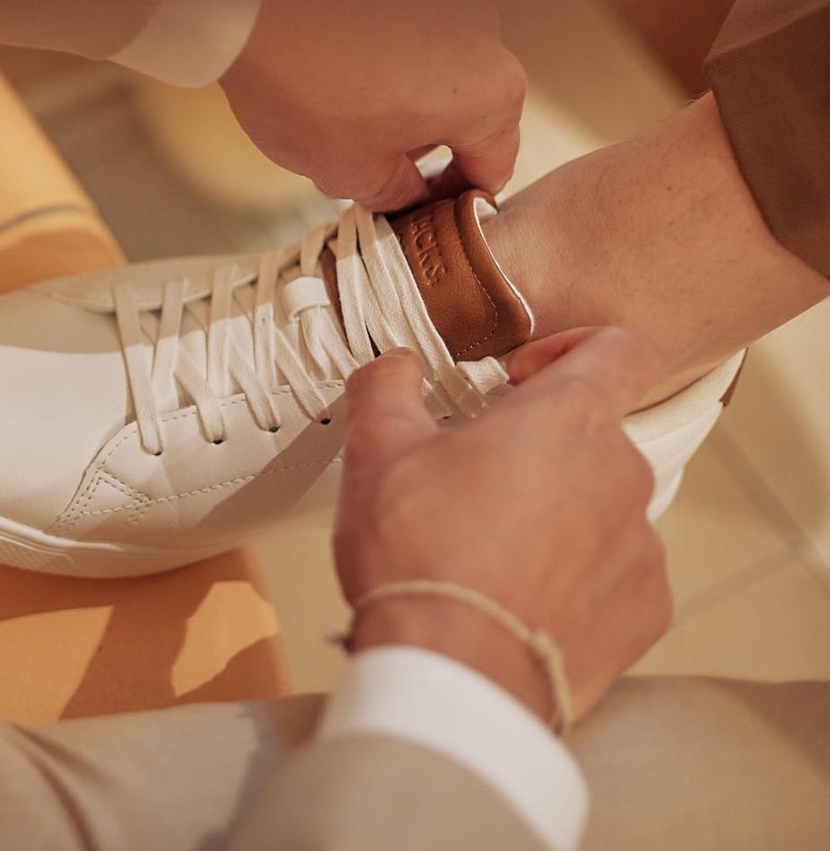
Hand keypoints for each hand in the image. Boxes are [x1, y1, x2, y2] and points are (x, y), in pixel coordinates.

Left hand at [220, 0, 526, 210]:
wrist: (251, 4)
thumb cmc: (307, 87)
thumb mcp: (352, 172)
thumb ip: (397, 196)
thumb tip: (408, 196)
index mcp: (491, 94)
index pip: (490, 169)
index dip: (451, 203)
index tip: (414, 211)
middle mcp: (486, 37)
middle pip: (463, 117)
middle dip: (414, 150)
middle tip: (358, 169)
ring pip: (434, 75)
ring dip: (397, 103)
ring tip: (332, 116)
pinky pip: (405, 35)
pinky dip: (379, 61)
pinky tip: (330, 73)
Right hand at [334, 328, 671, 724]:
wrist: (453, 675)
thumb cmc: (420, 558)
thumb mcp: (377, 452)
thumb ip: (387, 388)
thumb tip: (392, 367)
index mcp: (567, 420)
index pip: (617, 348)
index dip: (570, 347)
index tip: (523, 377)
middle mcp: (621, 474)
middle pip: (593, 438)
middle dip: (537, 451)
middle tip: (472, 484)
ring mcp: (641, 546)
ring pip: (601, 509)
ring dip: (555, 517)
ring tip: (488, 553)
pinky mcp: (644, 610)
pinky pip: (615, 575)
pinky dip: (574, 580)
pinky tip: (518, 599)